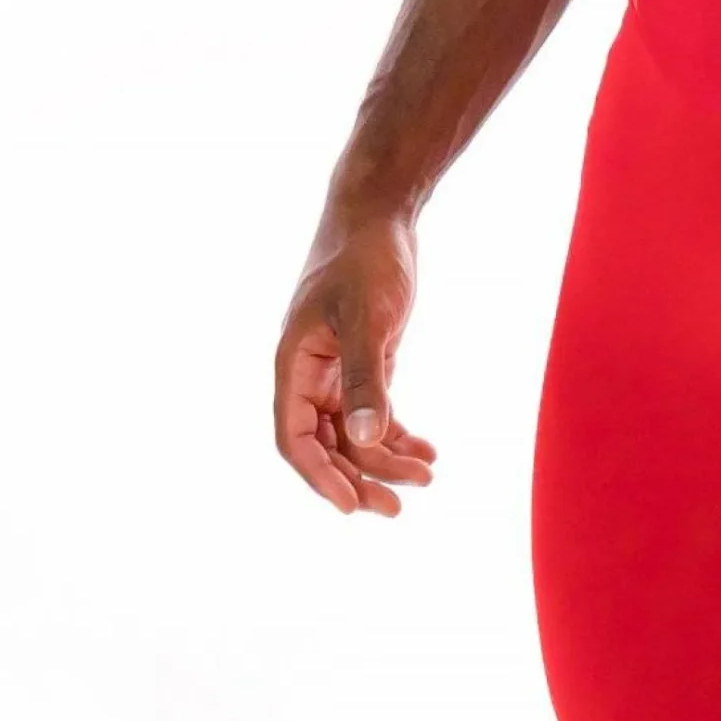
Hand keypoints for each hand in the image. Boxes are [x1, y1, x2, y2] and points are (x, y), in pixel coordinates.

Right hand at [274, 211, 436, 514]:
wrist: (381, 213)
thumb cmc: (366, 257)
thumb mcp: (368, 317)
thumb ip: (366, 378)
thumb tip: (366, 439)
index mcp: (293, 364)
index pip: (294, 438)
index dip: (320, 477)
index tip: (352, 507)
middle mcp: (308, 373)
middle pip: (325, 444)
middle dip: (359, 477)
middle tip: (399, 507)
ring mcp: (336, 368)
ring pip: (352, 432)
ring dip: (384, 458)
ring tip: (427, 476)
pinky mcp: (364, 360)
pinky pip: (373, 411)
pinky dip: (397, 433)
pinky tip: (426, 450)